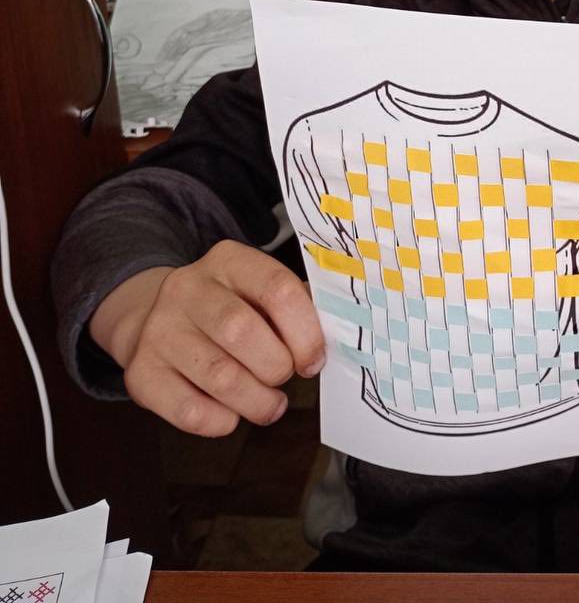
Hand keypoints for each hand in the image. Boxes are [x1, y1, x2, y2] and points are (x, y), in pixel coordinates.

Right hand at [88, 240, 325, 436]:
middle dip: (276, 367)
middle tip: (284, 378)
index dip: (305, 331)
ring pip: (219, 376)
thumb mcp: (256, 291)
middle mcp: (187, 288)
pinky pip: (189, 411)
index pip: (276, 288)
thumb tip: (333, 337)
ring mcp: (159, 329)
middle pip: (242, 332)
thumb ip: (295, 307)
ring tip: (269, 405)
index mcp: (228, 260)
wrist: (153, 318)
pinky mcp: (140, 373)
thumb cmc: (226, 308)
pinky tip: (230, 414)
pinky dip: (221, 421)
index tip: (314, 359)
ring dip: (257, 401)